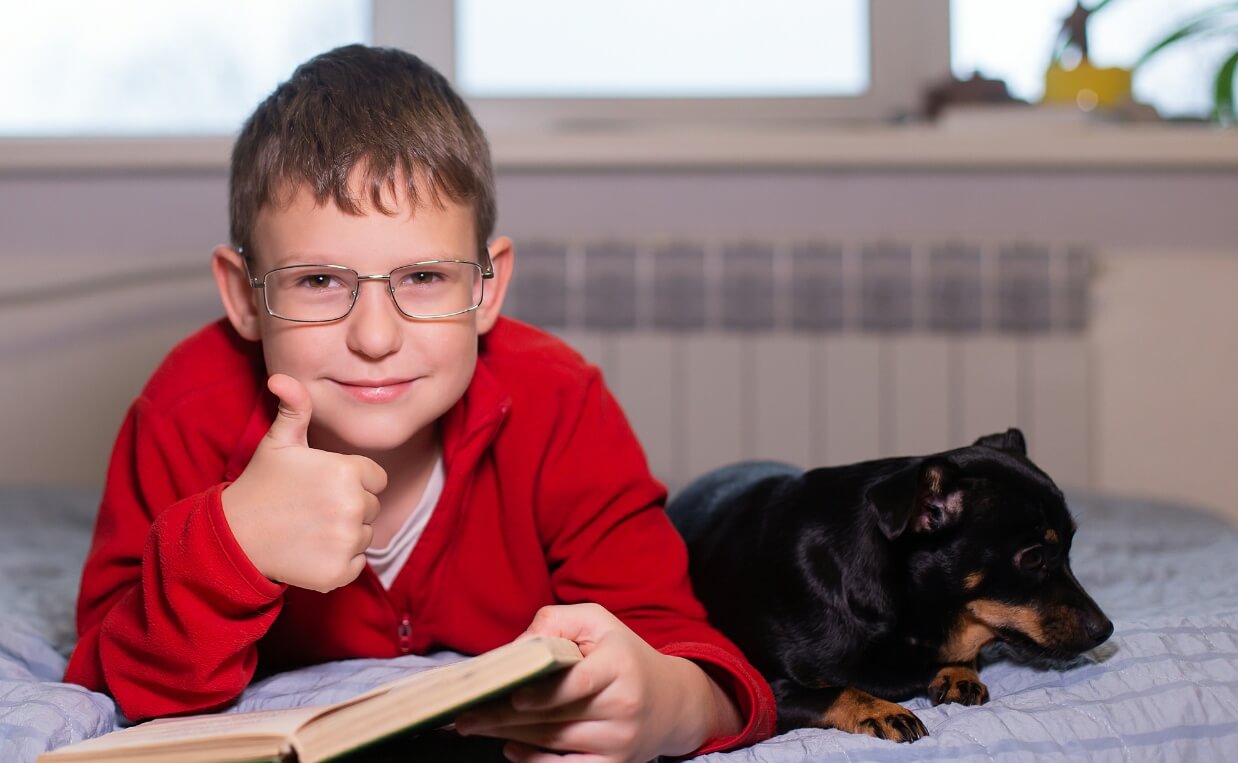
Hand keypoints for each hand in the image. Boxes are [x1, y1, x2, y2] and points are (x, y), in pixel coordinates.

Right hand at [222, 374, 386, 592]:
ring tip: (309, 526)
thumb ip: (294, 407)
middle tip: (312, 506)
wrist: (235, 537)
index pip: (376, 478)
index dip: (352, 480)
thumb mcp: (279, 442)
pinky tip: (311, 549)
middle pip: (372, 506)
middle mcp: (353, 506)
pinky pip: (357, 563)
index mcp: (347, 471)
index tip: (322, 484)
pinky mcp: (340, 572)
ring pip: (365, 535)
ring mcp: (347, 541)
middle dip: (348, 506)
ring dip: (345, 533)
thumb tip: (282, 376)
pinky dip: (339, 560)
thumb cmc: (261, 484)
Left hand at [455, 603, 741, 762]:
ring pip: (554, 741)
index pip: (577, 682)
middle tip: (465, 716)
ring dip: (510, 735)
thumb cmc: (623, 656)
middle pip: (555, 716)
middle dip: (504, 716)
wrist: (672, 702)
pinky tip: (510, 748)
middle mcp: (623, 706)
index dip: (543, 692)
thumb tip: (516, 648)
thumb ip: (555, 623)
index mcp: (619, 665)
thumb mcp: (597, 623)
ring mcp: (620, 741)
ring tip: (475, 725)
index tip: (513, 696)